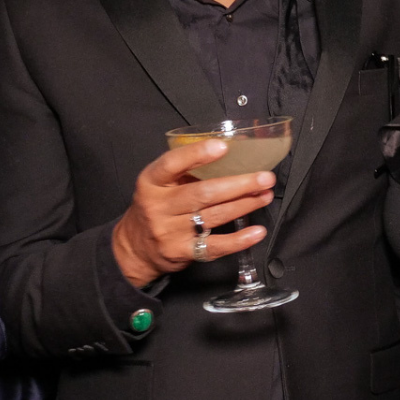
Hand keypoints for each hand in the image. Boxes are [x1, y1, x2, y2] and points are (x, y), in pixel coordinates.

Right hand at [111, 140, 276, 287]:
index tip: (223, 147)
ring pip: (213, 217)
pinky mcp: (182, 252)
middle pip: (202, 193)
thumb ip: (186, 170)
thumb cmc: (155, 208)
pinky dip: (239, 240)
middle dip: (238, 185)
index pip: (172, 164)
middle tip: (264, 178)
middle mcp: (159, 206)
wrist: (134, 248)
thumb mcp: (159, 184)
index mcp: (151, 182)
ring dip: (244, 205)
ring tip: (265, 196)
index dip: (197, 154)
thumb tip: (231, 153)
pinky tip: (257, 232)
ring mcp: (170, 232)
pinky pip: (214, 246)